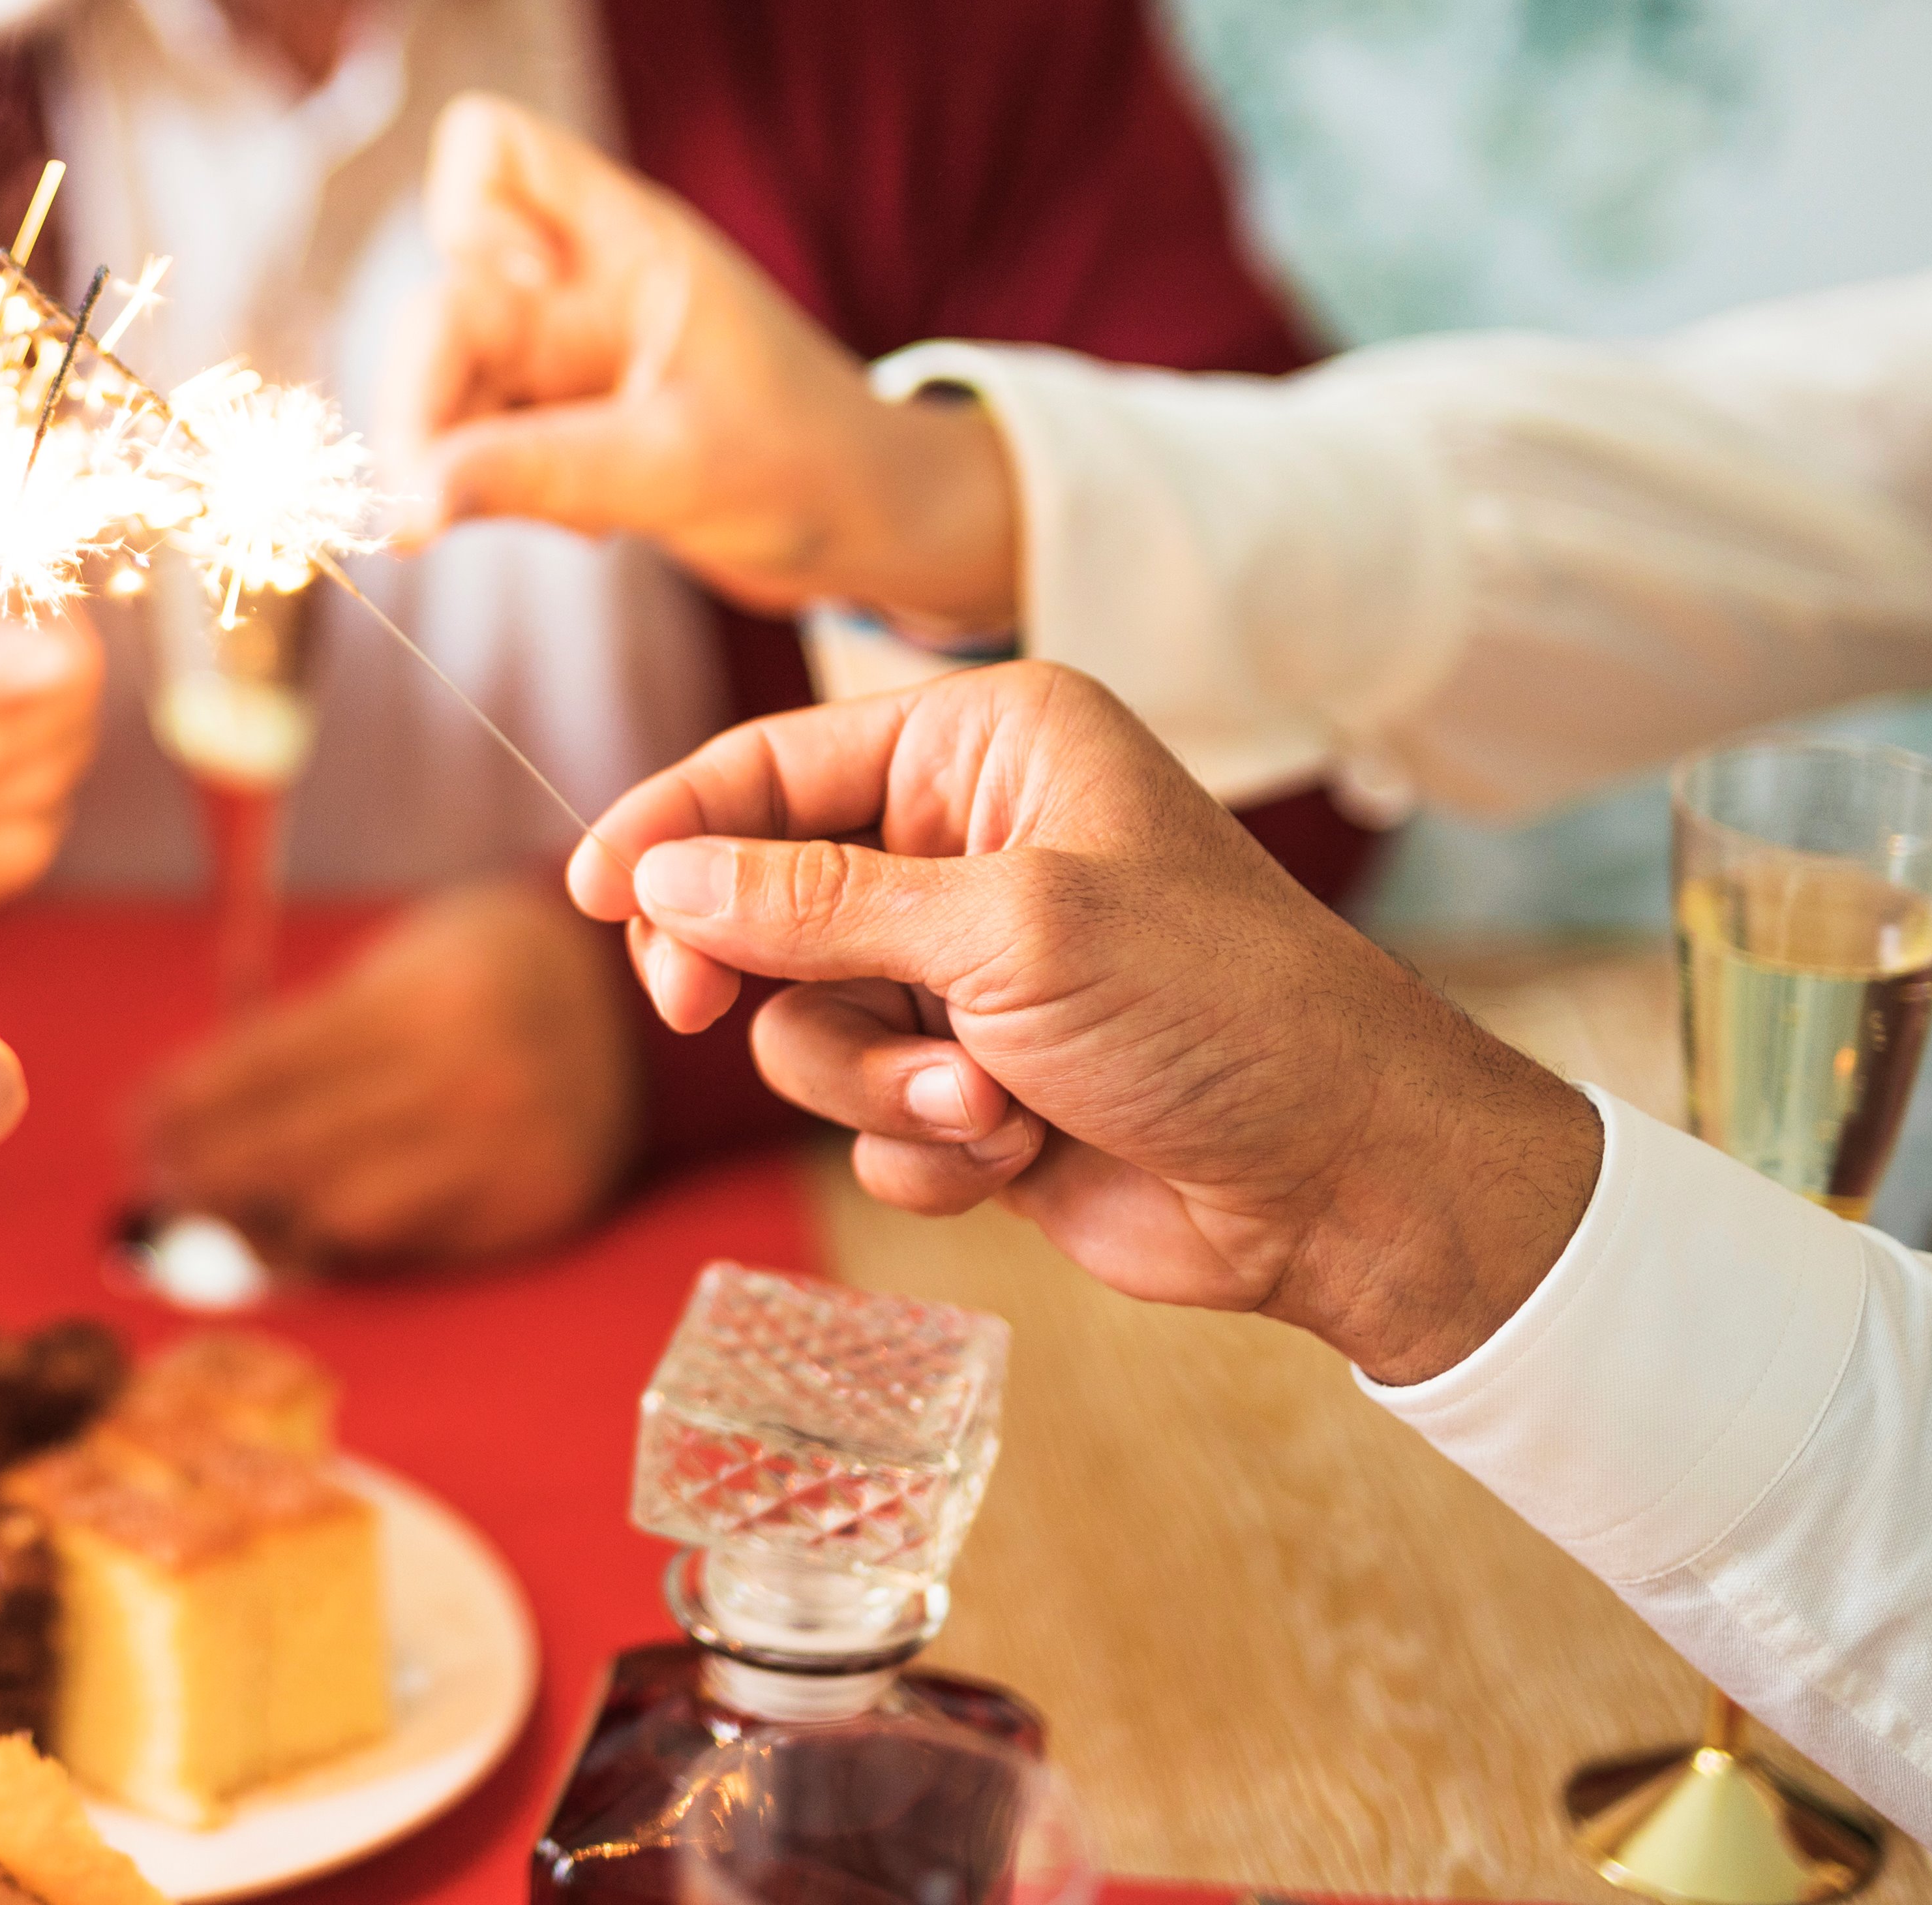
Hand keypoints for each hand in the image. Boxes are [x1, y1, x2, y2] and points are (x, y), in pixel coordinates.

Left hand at [133, 879, 640, 1268]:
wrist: (630, 1004)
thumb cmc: (481, 973)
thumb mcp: (400, 967)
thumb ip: (311, 1034)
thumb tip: (182, 1106)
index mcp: (423, 998)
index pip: (275, 1062)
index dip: (191, 1097)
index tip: (131, 1121)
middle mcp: (465, 1077)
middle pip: (297, 1140)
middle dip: (206, 1165)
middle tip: (149, 1178)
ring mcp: (501, 1151)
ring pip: (341, 1209)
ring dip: (257, 1217)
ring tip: (202, 1213)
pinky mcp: (526, 1210)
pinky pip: (405, 1243)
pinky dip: (336, 1242)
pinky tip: (288, 1234)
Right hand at [409, 95, 1020, 628]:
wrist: (880, 528)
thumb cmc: (812, 466)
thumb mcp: (675, 467)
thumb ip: (533, 473)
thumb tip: (399, 502)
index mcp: (626, 244)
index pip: (487, 151)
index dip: (466, 221)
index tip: (508, 312)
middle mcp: (580, 285)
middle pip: (440, 297)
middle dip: (425, 401)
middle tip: (427, 508)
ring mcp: (564, 357)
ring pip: (444, 382)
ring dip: (461, 460)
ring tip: (567, 516)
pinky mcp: (559, 427)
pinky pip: (472, 446)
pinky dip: (495, 493)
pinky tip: (583, 525)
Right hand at [567, 664, 1600, 1387]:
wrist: (1344, 1181)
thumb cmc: (1215, 1011)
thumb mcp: (1004, 929)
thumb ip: (812, 901)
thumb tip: (656, 878)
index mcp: (989, 750)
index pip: (771, 766)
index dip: (668, 827)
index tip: (587, 893)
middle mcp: (970, 846)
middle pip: (759, 901)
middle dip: (763, 977)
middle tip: (707, 1011)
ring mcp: (967, 971)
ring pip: (805, 1026)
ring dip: (877, 1083)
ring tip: (988, 1102)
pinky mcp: (973, 1081)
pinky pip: (861, 1115)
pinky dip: (924, 1147)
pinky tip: (1018, 1147)